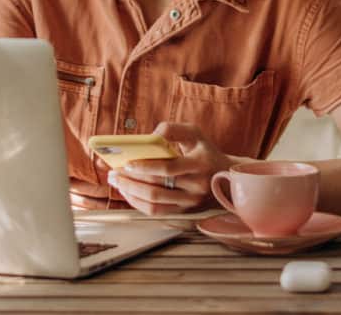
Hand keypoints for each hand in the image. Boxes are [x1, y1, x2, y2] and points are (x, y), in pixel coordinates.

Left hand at [107, 122, 243, 214]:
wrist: (227, 177)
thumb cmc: (205, 151)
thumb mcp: (194, 133)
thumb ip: (172, 129)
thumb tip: (150, 137)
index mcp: (199, 163)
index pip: (168, 168)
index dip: (144, 167)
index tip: (126, 163)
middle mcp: (197, 186)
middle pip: (157, 188)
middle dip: (130, 180)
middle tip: (113, 173)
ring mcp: (191, 203)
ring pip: (154, 203)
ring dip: (130, 193)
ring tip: (116, 182)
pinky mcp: (185, 212)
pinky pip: (157, 212)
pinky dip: (138, 203)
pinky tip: (128, 192)